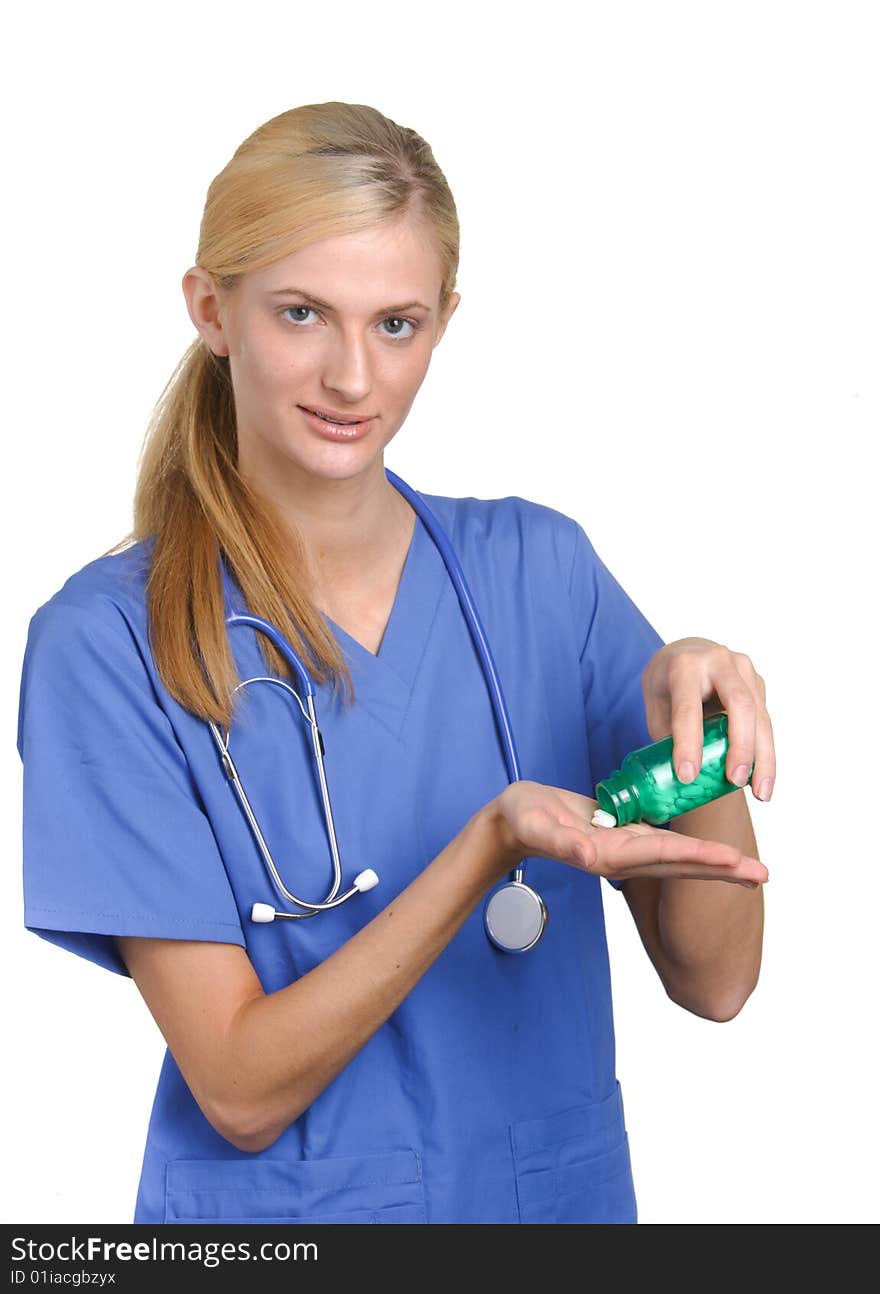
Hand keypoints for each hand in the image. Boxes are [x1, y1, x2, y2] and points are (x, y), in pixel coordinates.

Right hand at [490, 782, 767, 887]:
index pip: (664, 856)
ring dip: (714, 863)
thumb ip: (559, 839)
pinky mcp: (623, 835)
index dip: (700, 857)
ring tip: (749, 866)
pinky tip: (712, 847)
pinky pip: (666, 844)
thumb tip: (587, 854)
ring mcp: (626, 847)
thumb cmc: (522, 820)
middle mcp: (624, 855)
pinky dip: (693, 847)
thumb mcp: (535, 824)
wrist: (512, 824)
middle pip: (682, 864)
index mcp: (609, 853)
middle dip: (722, 869)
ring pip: (679, 857)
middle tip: (763, 874)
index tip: (734, 860)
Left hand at [642, 637, 775, 802]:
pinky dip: (765, 752)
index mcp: (685, 665)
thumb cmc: (667, 683)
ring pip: (760, 715)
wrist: (686, 651)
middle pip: (739, 705)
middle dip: (740, 747)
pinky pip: (765, 721)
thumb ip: (667, 736)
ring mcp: (744, 669)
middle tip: (734, 781)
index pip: (688, 706)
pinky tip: (763, 779)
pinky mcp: (757, 683)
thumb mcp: (657, 704)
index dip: (688, 742)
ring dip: (763, 757)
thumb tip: (677, 782)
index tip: (687, 775)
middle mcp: (718, 661)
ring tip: (761, 793)